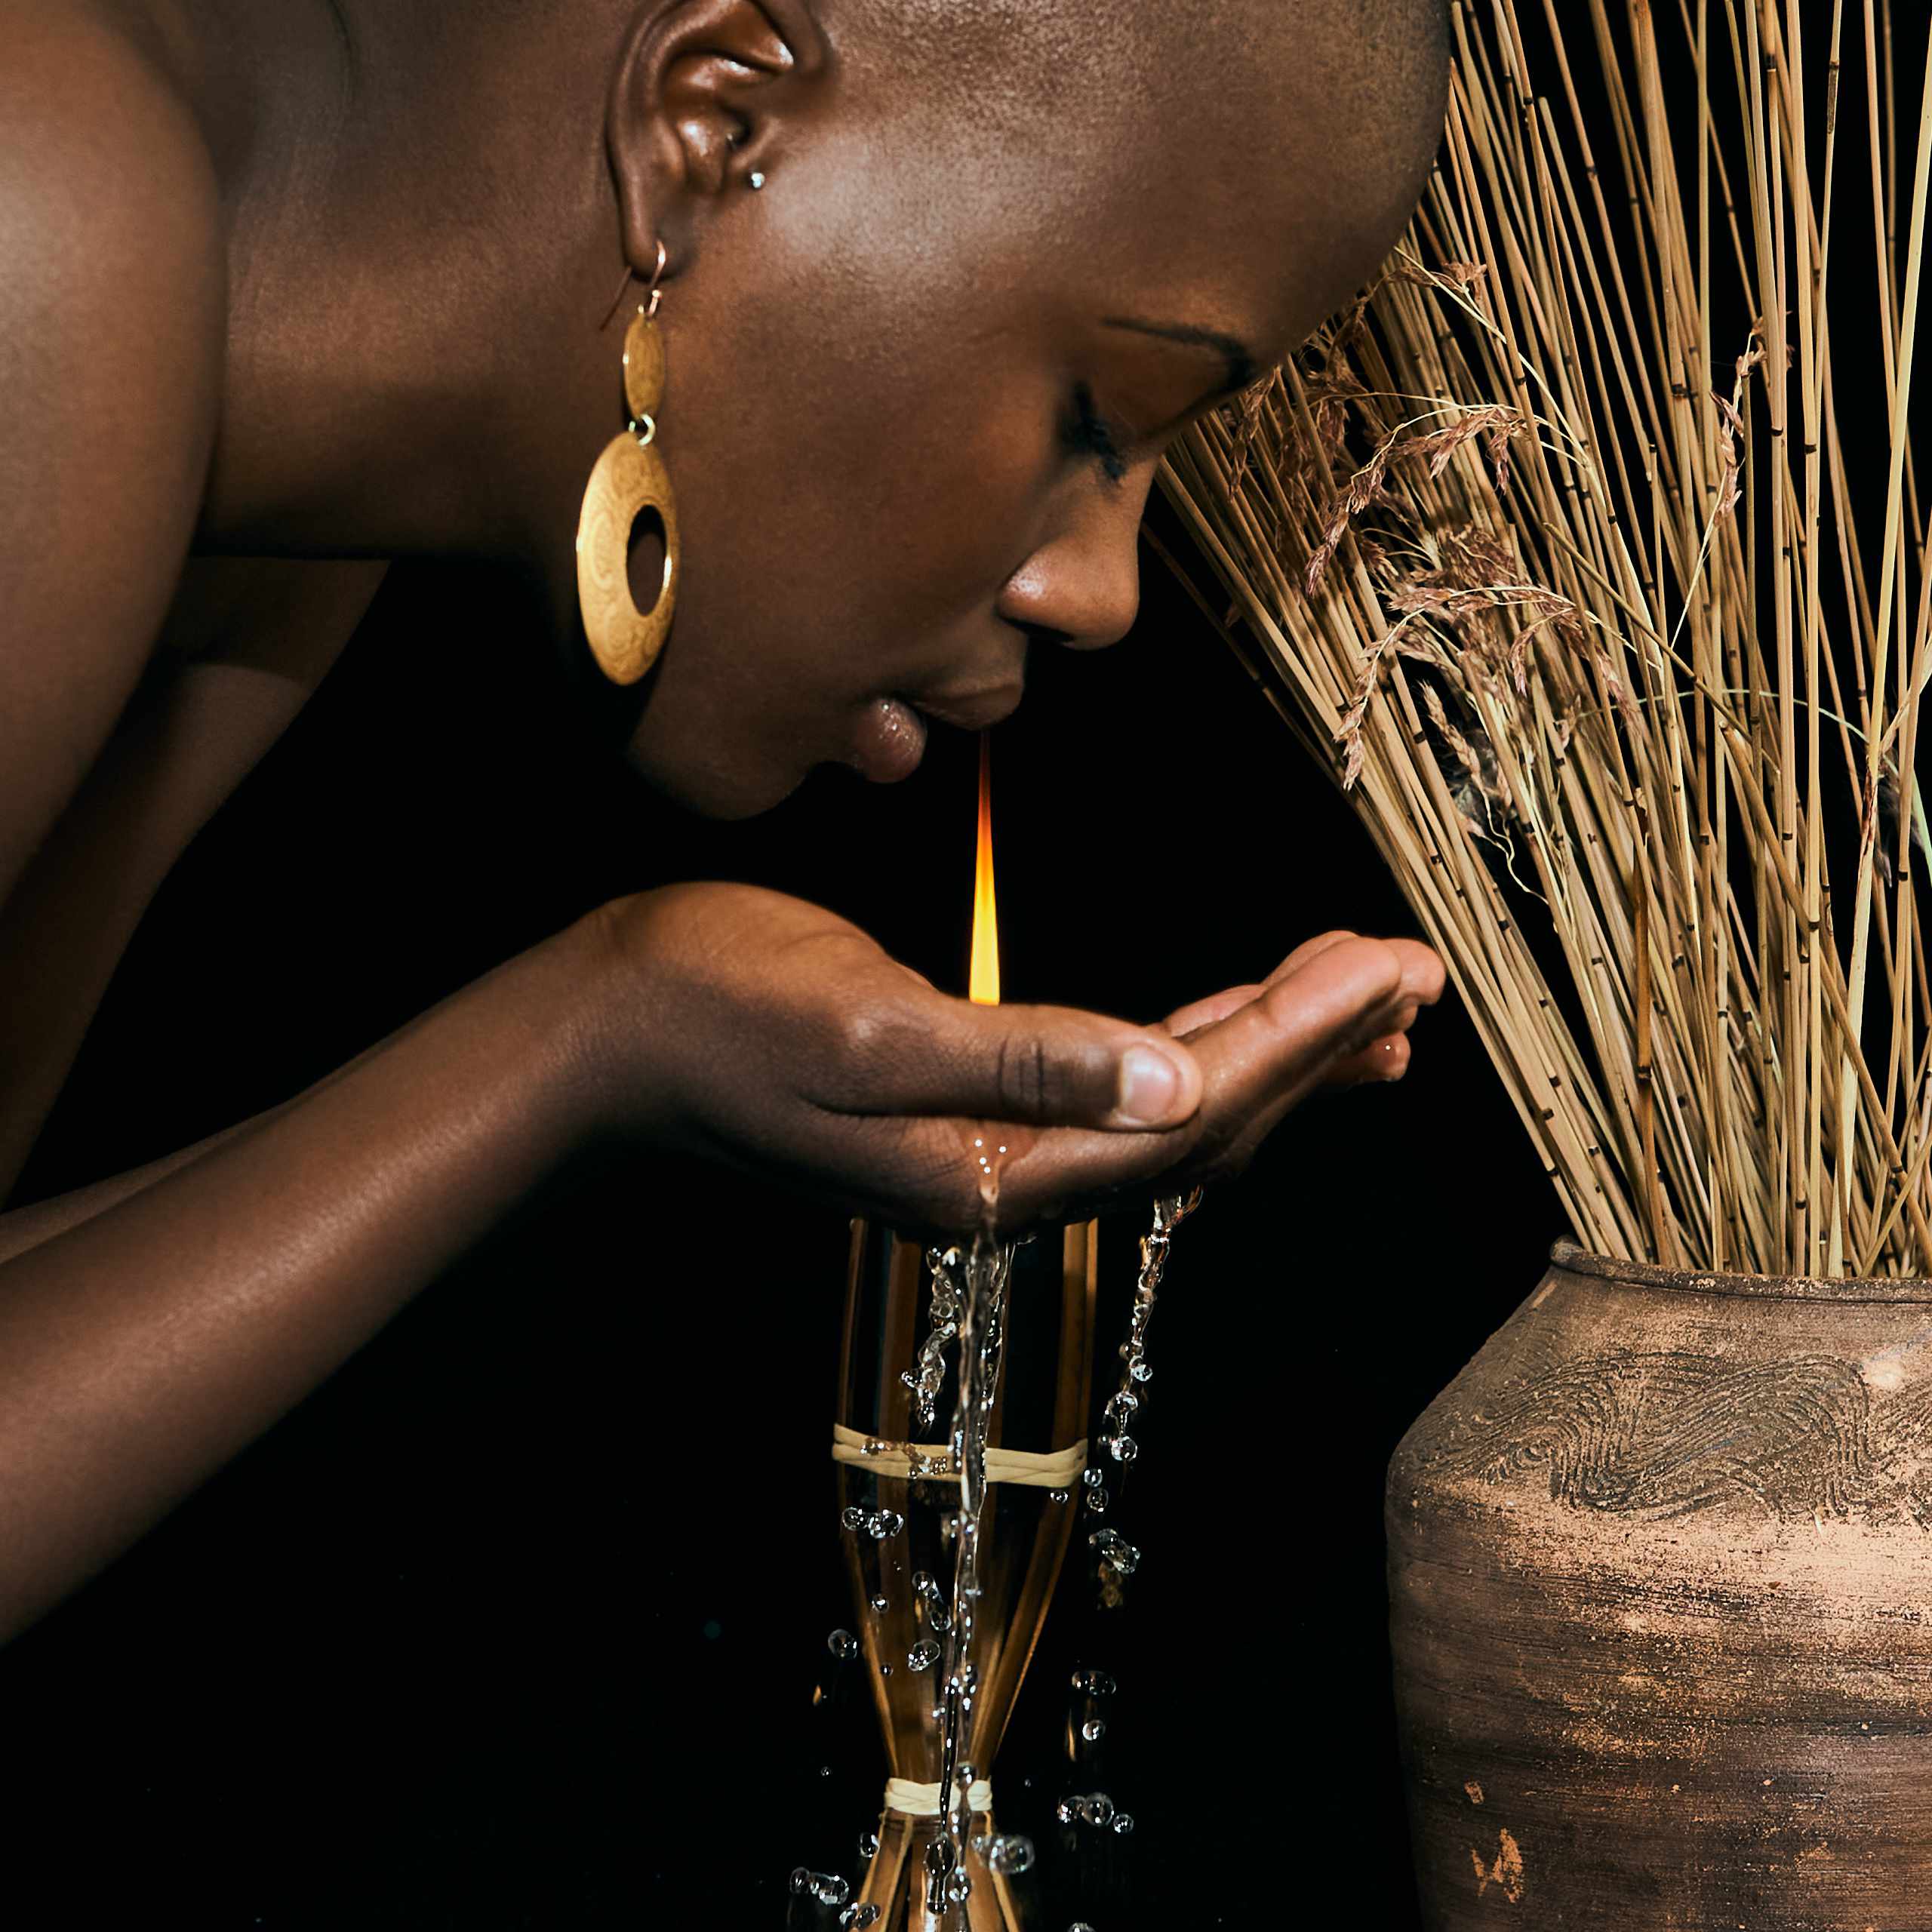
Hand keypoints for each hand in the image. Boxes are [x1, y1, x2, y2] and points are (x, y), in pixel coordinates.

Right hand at [579, 883, 1444, 1232]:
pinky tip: (1237, 1017)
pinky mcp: (970, 1102)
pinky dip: (1193, 1043)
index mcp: (990, 1174)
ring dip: (1271, 1053)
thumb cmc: (719, 1013)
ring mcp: (988, 1149)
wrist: (612, 1028)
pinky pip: (1118, 1085)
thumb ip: (1023, 1065)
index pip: (1186, 1112)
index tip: (1389, 971)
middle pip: (1199, 1123)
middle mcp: (1006, 1179)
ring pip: (1169, 1108)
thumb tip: (1173, 1087)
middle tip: (1414, 979)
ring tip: (1368, 1007)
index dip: (1297, 1041)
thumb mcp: (868, 1033)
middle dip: (1314, 1049)